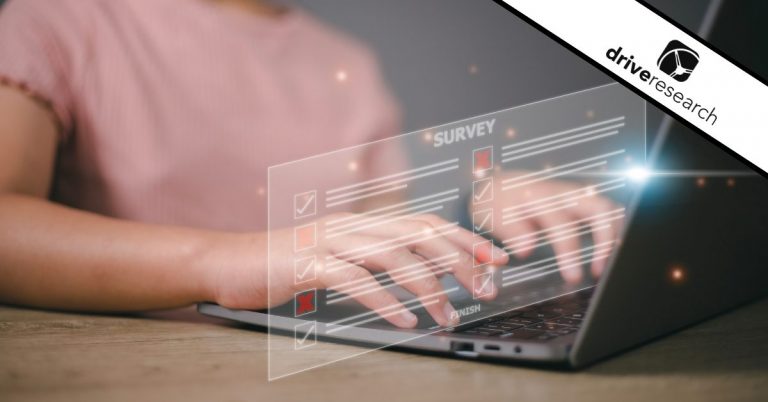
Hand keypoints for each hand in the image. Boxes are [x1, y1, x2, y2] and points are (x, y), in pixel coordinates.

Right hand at [210, 214, 508, 327]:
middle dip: (459, 258)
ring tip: (448, 314)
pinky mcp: (308, 263)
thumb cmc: (284, 265)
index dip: (462, 238)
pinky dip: (384, 299)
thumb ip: (372, 262)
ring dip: (427, 286)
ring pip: (392, 254)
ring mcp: (330, 241)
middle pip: (417, 233)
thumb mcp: (336, 258)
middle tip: (486, 285)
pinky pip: (355, 279)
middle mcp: (352, 225)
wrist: (228, 261)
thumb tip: (416, 280)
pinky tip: (404, 318)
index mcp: (362, 223)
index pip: (423, 223)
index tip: (493, 257)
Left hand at [476, 171, 624, 282]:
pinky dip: (613, 232)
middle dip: (606, 240)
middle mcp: (563, 193)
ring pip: (608, 209)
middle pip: (599, 208)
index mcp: (539, 196)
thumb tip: (526, 250)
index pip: (561, 222)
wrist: (499, 184)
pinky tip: (609, 255)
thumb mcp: (494, 216)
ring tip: (606, 267)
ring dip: (614, 236)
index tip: (573, 276)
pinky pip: (606, 213)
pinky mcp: (582, 202)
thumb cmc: (497, 203)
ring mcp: (576, 195)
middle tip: (598, 271)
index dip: (570, 250)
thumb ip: (512, 232)